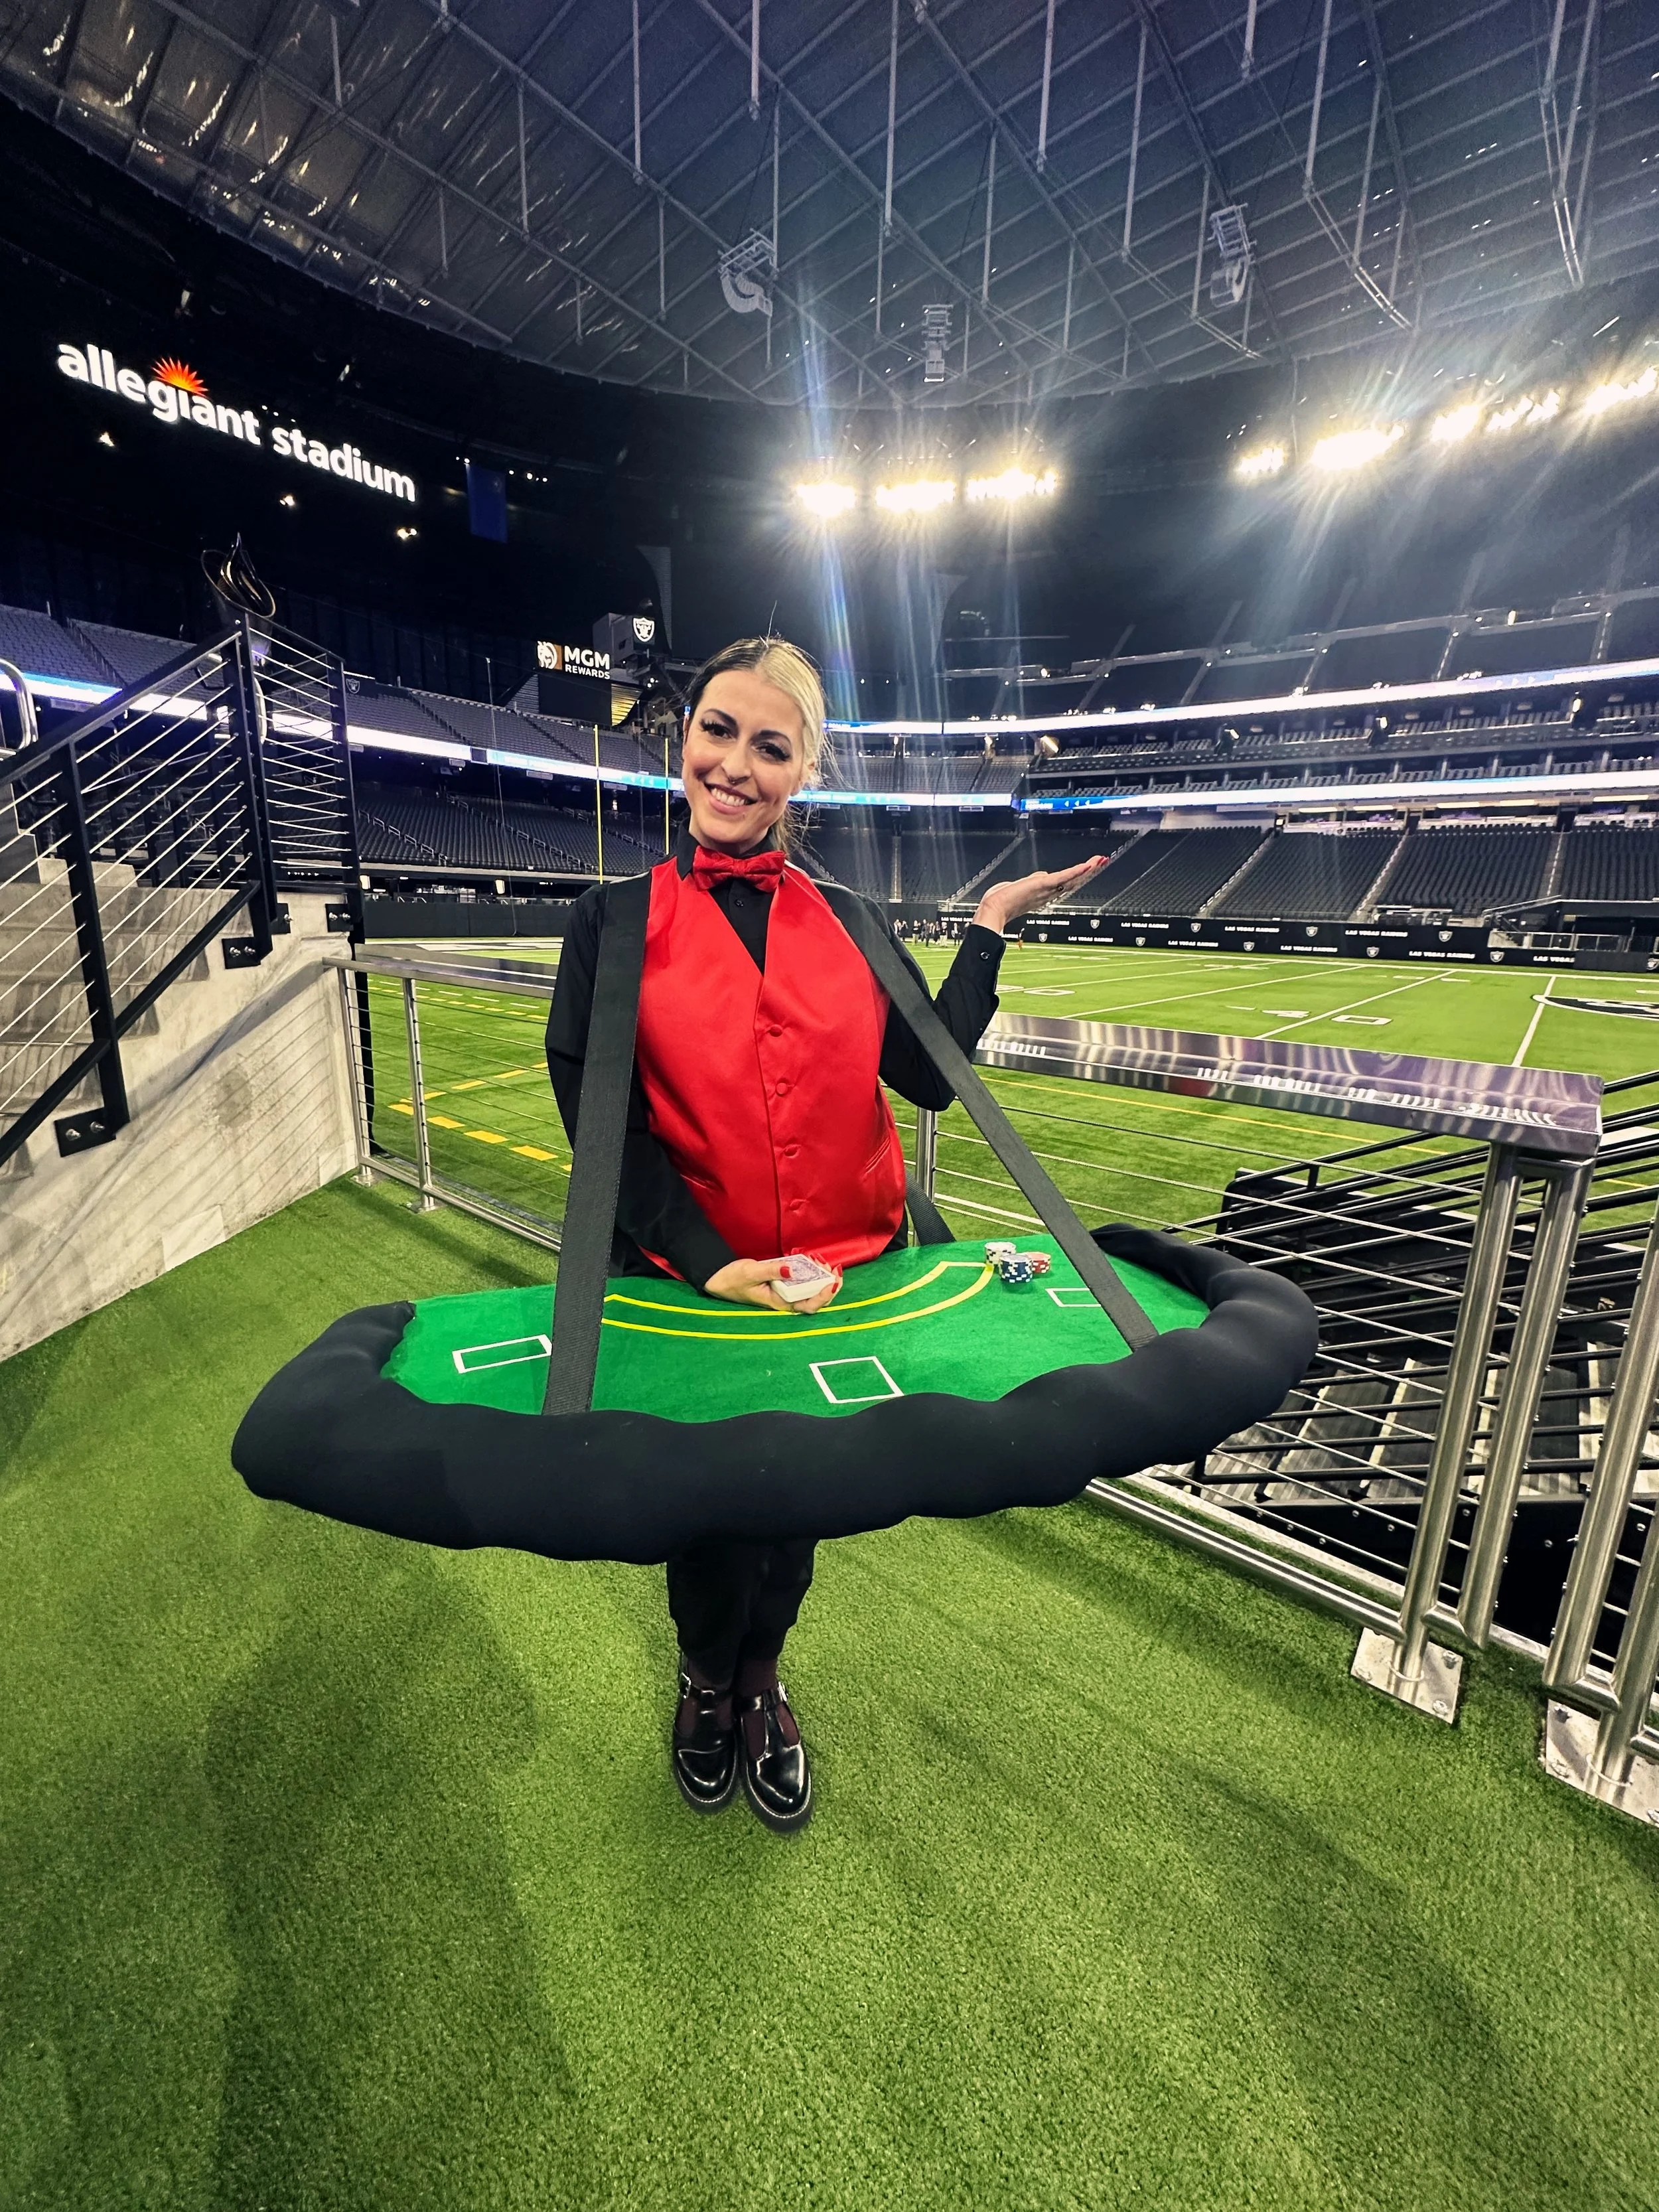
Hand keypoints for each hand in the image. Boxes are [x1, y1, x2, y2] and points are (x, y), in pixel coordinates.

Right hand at [702, 1257, 840, 1315]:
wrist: (718, 1279)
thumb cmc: (732, 1279)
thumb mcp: (751, 1272)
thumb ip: (771, 1270)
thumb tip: (791, 1270)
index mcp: (778, 1303)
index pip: (808, 1306)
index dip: (824, 1296)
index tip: (833, 1282)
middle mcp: (784, 1300)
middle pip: (815, 1300)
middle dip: (828, 1285)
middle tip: (835, 1269)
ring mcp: (783, 1293)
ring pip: (810, 1290)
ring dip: (821, 1278)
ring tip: (823, 1262)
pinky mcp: (781, 1285)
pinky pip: (801, 1282)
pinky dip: (810, 1272)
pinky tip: (811, 1261)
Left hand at [973, 854, 1108, 933]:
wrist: (994, 910)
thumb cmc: (1000, 902)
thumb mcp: (1018, 887)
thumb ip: (1031, 882)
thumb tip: (1040, 876)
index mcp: (1043, 894)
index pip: (1064, 883)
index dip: (1078, 876)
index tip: (1088, 869)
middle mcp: (1048, 893)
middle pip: (1073, 880)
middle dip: (1088, 871)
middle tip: (1102, 861)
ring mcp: (1047, 890)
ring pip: (1071, 878)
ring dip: (1087, 868)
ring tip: (1100, 860)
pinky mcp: (1043, 884)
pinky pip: (1063, 877)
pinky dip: (1076, 871)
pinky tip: (1087, 866)